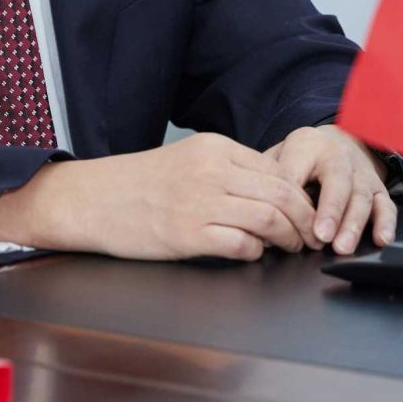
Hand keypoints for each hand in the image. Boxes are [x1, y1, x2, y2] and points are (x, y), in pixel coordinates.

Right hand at [0, 133, 318, 261]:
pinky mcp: (188, 234)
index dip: (300, 194)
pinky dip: (256, 252)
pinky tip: (253, 254)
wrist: (92, 199)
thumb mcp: (187, 161)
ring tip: (290, 248)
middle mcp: (211, 170)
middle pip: (281, 192)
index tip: (307, 211)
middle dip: (305, 219)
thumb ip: (227, 171)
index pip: (277, 168)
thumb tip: (271, 193)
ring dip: (289, 237)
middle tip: (310, 236)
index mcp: (214, 147)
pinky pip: (241, 244)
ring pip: (269, 217)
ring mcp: (199, 202)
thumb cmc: (139, 185)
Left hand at [264, 126, 396, 254]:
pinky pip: (386, 205)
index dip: (293, 198)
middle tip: (321, 238)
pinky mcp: (378, 188)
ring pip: (362, 197)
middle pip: (338, 183)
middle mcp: (339, 156)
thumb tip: (258, 226)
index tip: (286, 222)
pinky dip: (385, 223)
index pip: (297, 171)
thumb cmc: (301, 158)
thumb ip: (267, 185)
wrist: (336, 142)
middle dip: (331, 211)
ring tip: (342, 247)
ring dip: (353, 224)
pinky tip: (380, 240)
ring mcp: (362, 172)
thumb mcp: (279, 158)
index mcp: (307, 145)